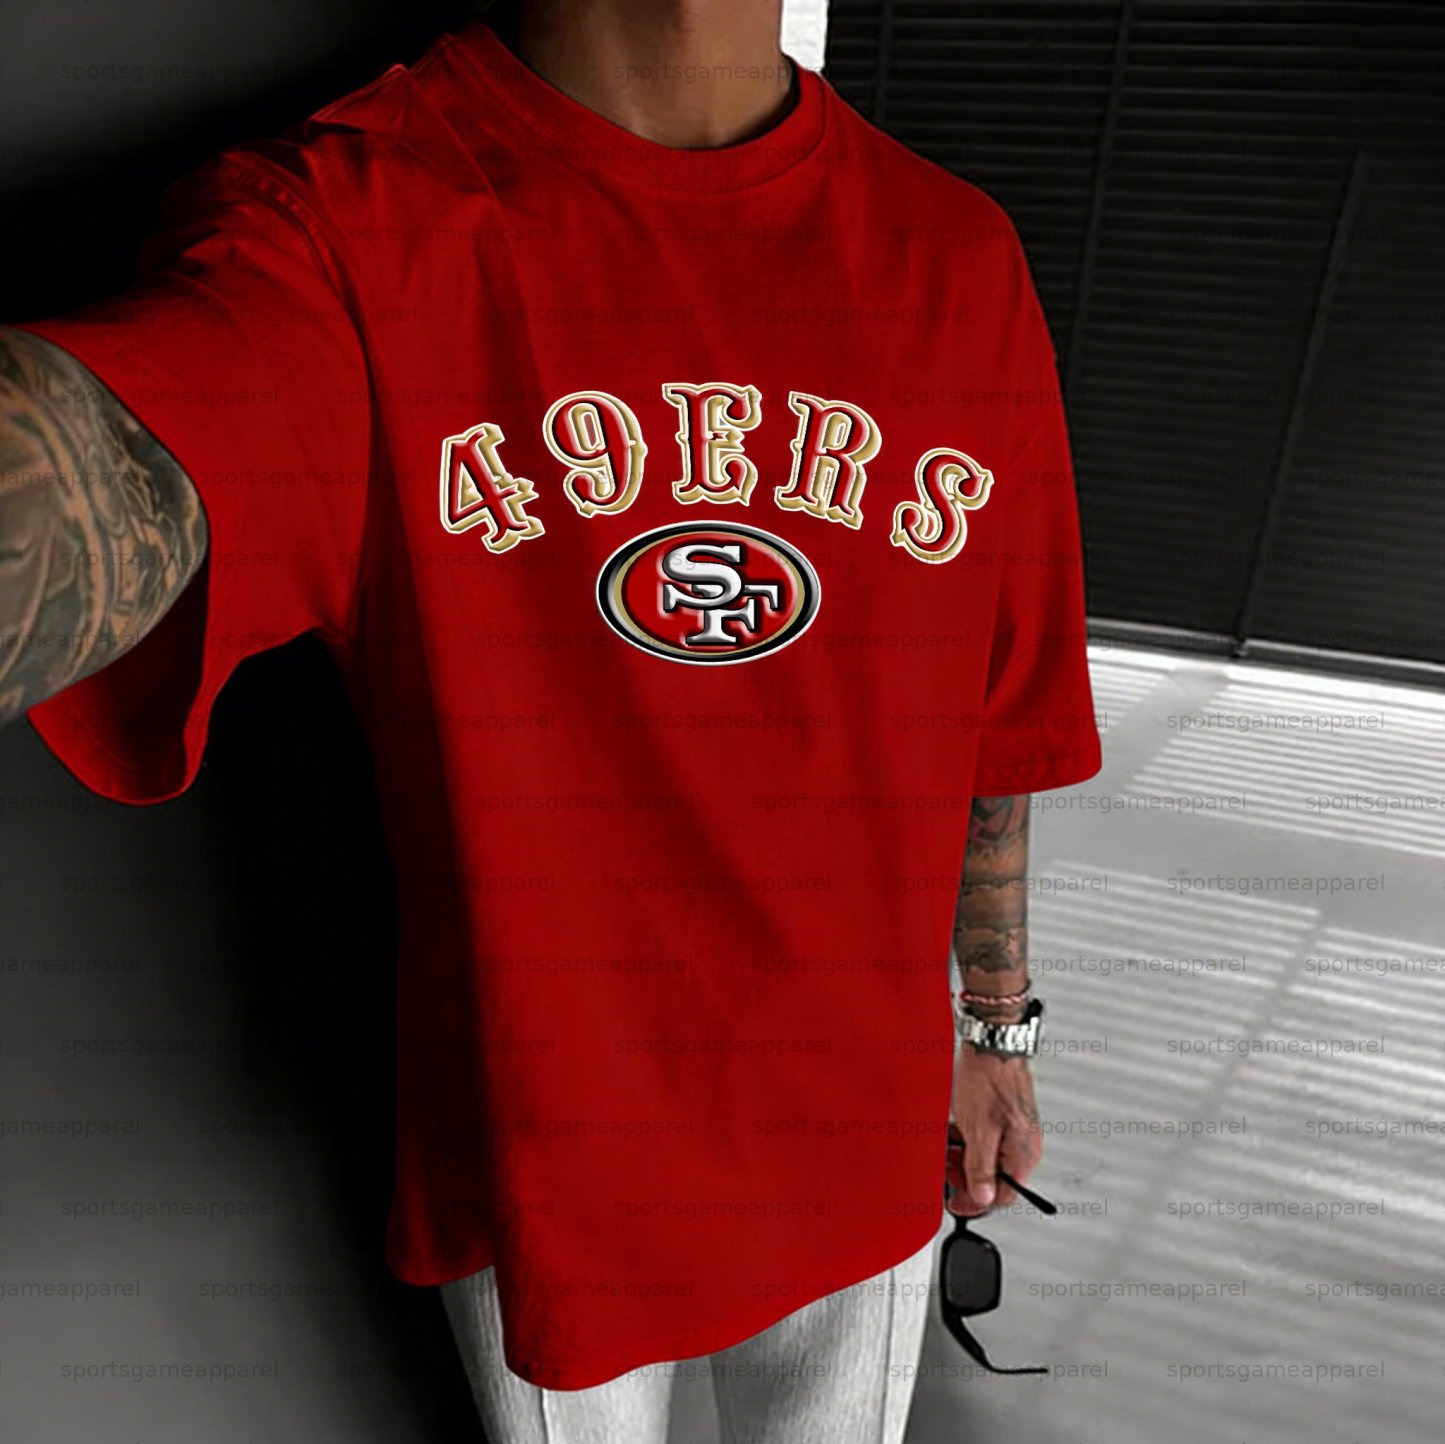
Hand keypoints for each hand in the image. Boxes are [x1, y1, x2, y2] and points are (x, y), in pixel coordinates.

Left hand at [945, 1043, 1042, 1216]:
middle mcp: (1022, 1144)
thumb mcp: (979, 1130)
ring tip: (944, 1145)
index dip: (978, 1202)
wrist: (991, 1041)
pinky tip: (952, 1129)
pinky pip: (984, 1137)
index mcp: (1023, 1154)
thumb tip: (984, 1198)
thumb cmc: (990, 1079)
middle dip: (966, 1175)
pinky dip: (966, 1138)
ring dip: (963, 1155)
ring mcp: (1013, 1129)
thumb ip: (981, 1168)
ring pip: (986, 1156)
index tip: (956, 1202)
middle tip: (945, 1168)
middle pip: (994, 1176)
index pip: (1005, 1195)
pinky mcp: (1002, 1114)